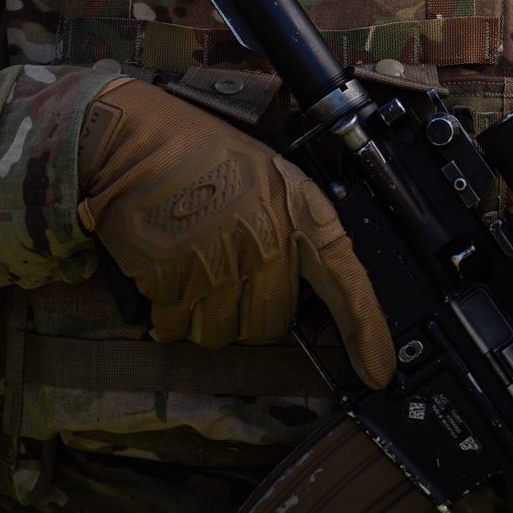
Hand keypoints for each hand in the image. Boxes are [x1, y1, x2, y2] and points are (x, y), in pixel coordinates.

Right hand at [76, 76, 394, 388]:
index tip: (378, 371)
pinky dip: (169, 313)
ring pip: (223, 333)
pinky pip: (178, 327)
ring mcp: (220, 265)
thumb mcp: (264, 175)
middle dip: (250, 309)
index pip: (347, 282)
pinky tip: (165, 273)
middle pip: (272, 323)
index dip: (367, 332)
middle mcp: (266, 242)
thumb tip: (297, 286)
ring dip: (207, 315)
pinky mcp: (175, 282)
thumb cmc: (197, 152)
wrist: (133, 141)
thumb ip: (286, 227)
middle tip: (225, 270)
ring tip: (191, 266)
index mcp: (297, 209)